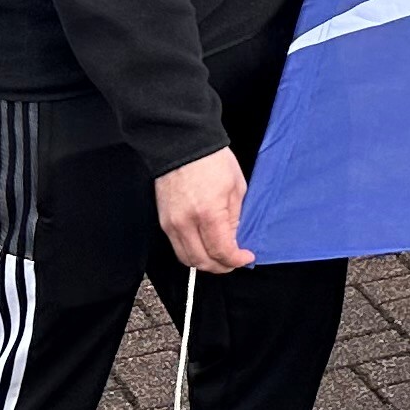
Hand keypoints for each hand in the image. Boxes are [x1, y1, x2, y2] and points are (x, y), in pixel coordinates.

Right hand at [156, 148, 254, 271]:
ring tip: (220, 256)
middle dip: (221, 266)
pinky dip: (192, 252)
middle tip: (234, 261)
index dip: (236, 260)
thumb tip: (234, 238)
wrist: (182, 143)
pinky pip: (177, 246)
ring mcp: (171, 223)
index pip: (221, 252)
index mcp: (209, 213)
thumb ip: (235, 217)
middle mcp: (186, 223)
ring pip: (187, 259)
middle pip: (202, 261)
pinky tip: (204, 245)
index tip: (246, 257)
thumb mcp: (236, 186)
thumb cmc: (211, 159)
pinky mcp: (163, 221)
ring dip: (205, 262)